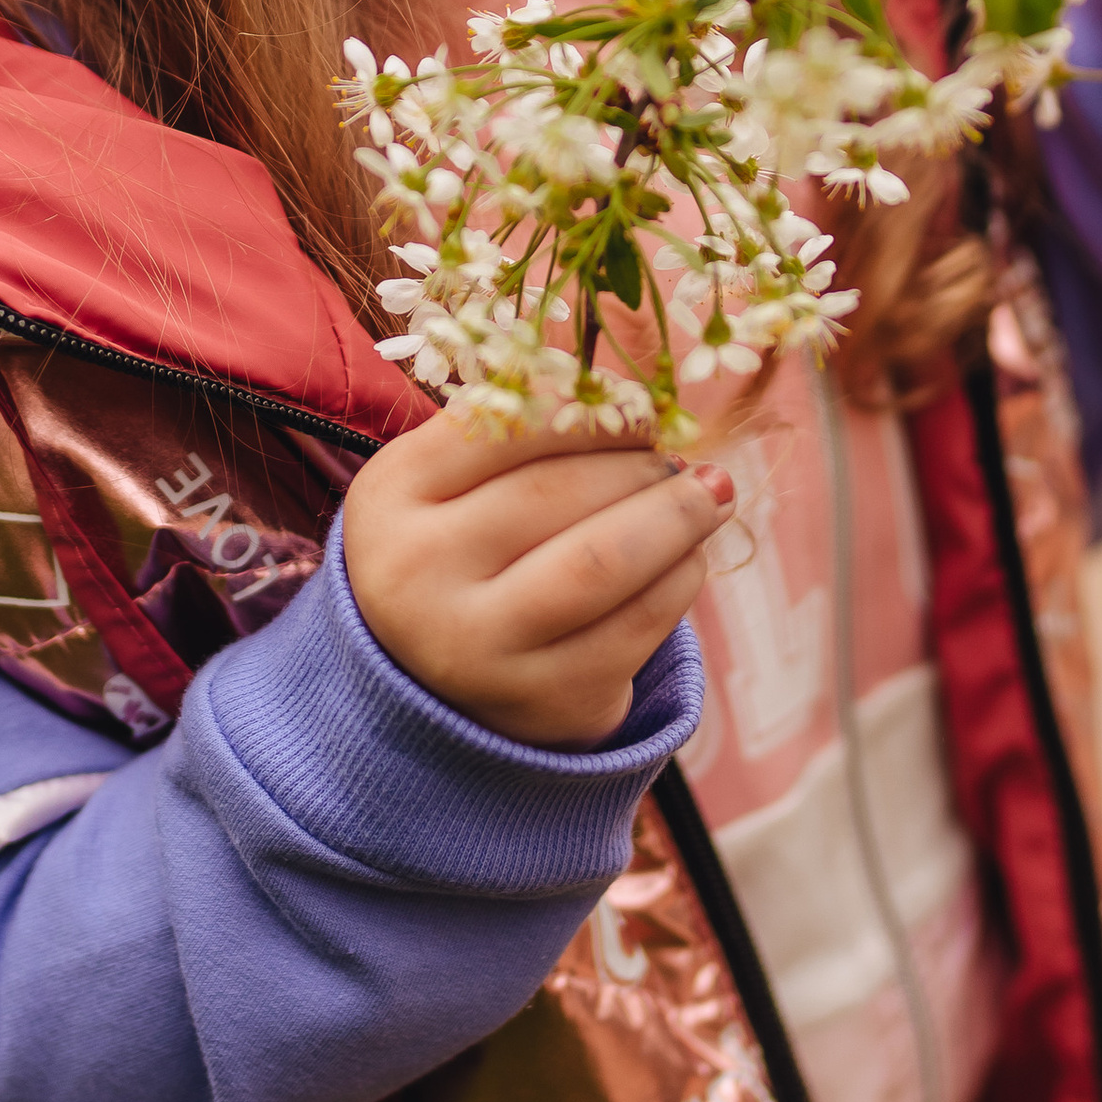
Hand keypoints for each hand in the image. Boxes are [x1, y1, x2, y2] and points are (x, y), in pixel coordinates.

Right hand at [340, 409, 733, 747]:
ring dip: (678, 517)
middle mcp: (416, 578)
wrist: (426, 685)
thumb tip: (635, 397)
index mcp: (390, 496)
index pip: (504, 429)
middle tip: (679, 453)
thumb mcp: (447, 480)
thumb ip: (520, 428)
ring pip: (602, 563)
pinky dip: (681, 578)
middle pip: (556, 495)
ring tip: (712, 491)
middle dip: (639, 464)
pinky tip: (691, 554)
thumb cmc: (455, 549)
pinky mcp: (543, 705)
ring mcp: (477, 651)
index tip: (639, 404)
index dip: (588, 410)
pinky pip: (636, 627)